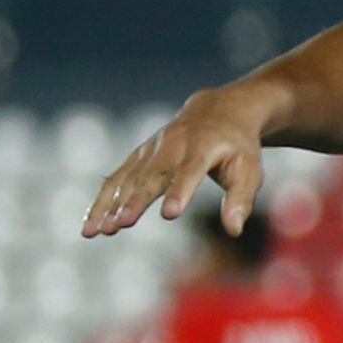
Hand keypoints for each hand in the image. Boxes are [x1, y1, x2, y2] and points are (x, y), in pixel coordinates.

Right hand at [84, 84, 278, 238]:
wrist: (217, 112)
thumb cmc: (238, 148)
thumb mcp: (250, 170)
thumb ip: (241, 199)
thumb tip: (234, 230)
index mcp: (203, 147)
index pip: (190, 171)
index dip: (180, 191)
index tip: (170, 214)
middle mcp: (173, 145)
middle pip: (151, 176)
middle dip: (134, 201)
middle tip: (120, 225)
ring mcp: (152, 149)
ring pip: (128, 178)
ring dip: (110, 204)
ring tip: (96, 230)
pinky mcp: (140, 155)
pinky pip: (118, 177)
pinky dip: (104, 199)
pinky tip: (91, 222)